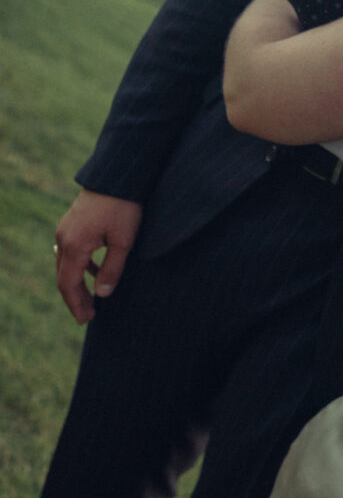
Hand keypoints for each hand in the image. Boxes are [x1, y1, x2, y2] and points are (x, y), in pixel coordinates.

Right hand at [54, 189, 141, 322]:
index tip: (86, 320)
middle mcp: (64, 239)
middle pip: (64, 277)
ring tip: (92, 299)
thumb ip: (112, 269)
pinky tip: (94, 273)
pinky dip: (80, 267)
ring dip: (77, 284)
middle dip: (75, 298)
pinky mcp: (72, 223)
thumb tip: (102, 294)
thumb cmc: (124, 208)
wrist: (117, 177)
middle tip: (88, 317)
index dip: (76, 304)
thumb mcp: (123, 242)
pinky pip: (71, 252)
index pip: (68, 284)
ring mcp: (65, 230)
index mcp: (74, 246)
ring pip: (66, 264)